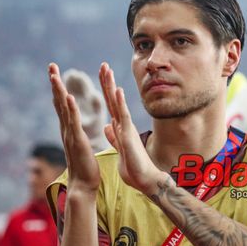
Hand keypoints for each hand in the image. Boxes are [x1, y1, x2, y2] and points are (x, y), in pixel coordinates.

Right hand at [49, 63, 99, 197]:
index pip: (63, 105)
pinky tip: (69, 97)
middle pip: (59, 102)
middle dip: (55, 83)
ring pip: (64, 109)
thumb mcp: (81, 147)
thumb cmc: (85, 169)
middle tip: (51, 66)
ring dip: (59, 91)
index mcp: (70, 130)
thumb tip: (74, 130)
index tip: (56, 73)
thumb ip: (77, 136)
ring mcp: (70, 136)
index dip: (59, 89)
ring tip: (55, 75)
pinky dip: (71, 110)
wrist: (84, 187)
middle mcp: (66, 130)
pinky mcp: (78, 142)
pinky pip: (74, 123)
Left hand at [98, 62, 162, 195]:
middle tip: (103, 64)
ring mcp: (127, 128)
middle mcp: (123, 124)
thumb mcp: (120, 149)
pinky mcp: (129, 135)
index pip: (110, 105)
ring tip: (107, 70)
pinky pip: (124, 116)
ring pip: (117, 103)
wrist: (145, 181)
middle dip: (107, 82)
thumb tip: (107, 126)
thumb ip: (114, 137)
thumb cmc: (134, 168)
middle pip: (113, 99)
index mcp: (119, 127)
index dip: (105, 90)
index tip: (101, 75)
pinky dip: (120, 103)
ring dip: (112, 86)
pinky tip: (118, 90)